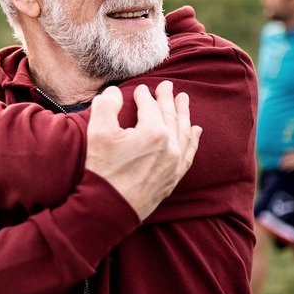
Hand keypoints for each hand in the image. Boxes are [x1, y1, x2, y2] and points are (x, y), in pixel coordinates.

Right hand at [85, 81, 201, 220]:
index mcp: (154, 132)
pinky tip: (195, 131)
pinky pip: (189, 153)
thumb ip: (106, 105)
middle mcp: (170, 145)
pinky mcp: (174, 177)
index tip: (140, 89)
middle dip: (168, 99)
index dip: (145, 95)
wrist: (109, 207)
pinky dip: (192, 139)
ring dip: (184, 114)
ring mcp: (175, 162)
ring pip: (183, 132)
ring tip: (184, 100)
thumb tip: (114, 92)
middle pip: (170, 115)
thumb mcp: (98, 132)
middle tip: (168, 85)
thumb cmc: (103, 169)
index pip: (151, 106)